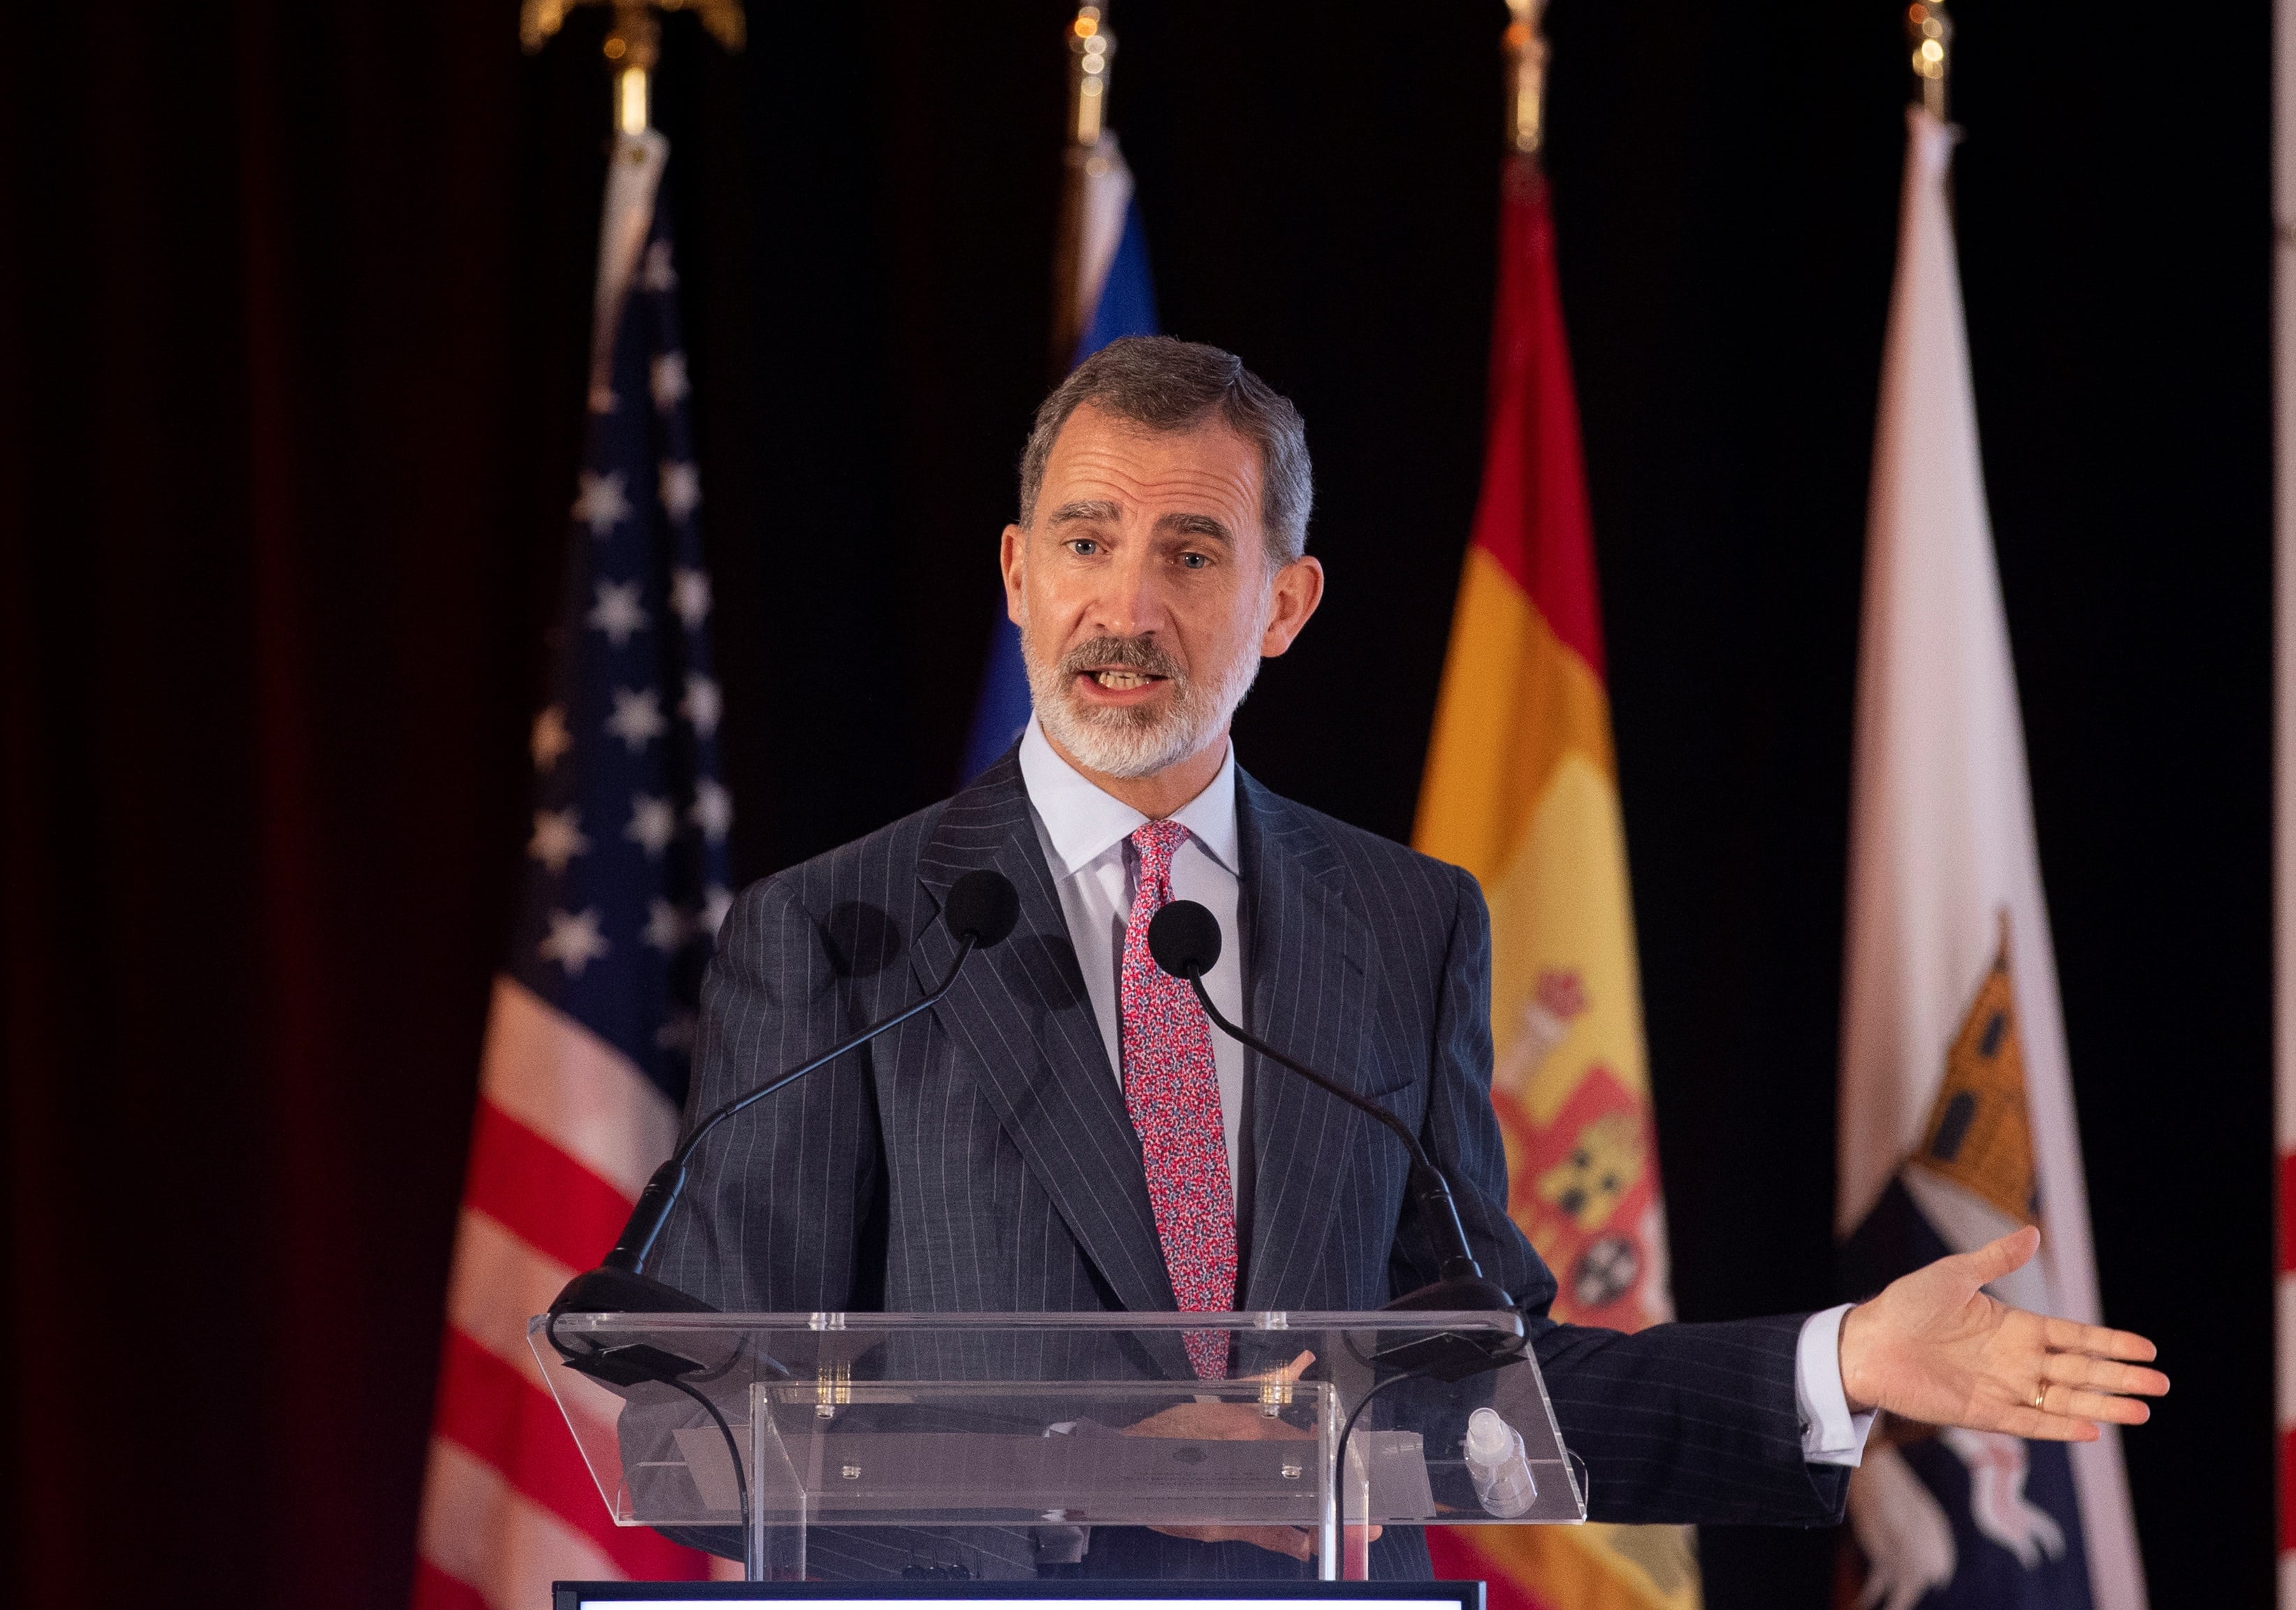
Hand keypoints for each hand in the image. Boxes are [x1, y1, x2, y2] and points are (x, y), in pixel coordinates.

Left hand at [1126, 1351, 1381, 1560]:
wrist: (1119, 1458)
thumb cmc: (1160, 1494)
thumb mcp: (1209, 1523)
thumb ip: (1261, 1530)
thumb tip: (1303, 1546)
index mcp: (1255, 1461)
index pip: (1310, 1482)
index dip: (1338, 1508)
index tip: (1365, 1527)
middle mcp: (1253, 1431)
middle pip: (1306, 1453)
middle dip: (1332, 1479)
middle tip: (1355, 1502)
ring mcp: (1240, 1412)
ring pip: (1288, 1427)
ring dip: (1314, 1447)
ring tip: (1338, 1464)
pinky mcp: (1223, 1402)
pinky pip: (1263, 1390)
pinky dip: (1287, 1377)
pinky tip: (1304, 1361)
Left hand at [1837, 1226, 2166, 1441]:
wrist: (1867, 1342)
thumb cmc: (1906, 1304)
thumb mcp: (1954, 1275)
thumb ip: (1996, 1259)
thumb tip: (2034, 1232)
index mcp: (2014, 1326)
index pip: (2074, 1336)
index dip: (2110, 1342)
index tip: (2148, 1348)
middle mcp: (2015, 1360)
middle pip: (2080, 1371)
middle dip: (2120, 1376)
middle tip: (2161, 1383)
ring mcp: (2002, 1388)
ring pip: (2065, 1400)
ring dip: (2103, 1405)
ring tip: (2143, 1411)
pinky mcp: (1983, 1414)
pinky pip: (2030, 1425)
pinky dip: (2059, 1428)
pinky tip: (2092, 1429)